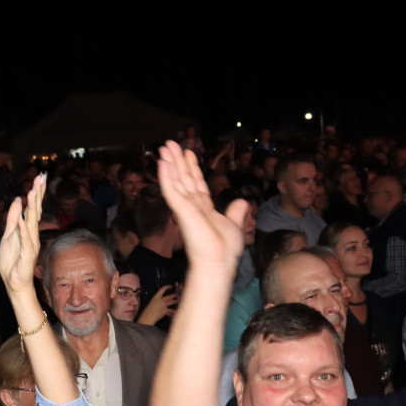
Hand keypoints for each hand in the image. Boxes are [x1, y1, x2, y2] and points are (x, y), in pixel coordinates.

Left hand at [0, 173, 44, 296]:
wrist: (13, 282)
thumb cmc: (12, 260)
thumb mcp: (8, 235)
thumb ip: (12, 218)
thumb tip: (17, 200)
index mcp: (28, 229)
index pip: (34, 208)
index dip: (37, 193)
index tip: (39, 177)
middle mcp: (32, 234)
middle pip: (36, 211)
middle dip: (38, 194)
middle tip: (41, 177)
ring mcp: (31, 244)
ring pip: (32, 223)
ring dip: (32, 208)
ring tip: (32, 192)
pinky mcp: (27, 255)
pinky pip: (25, 241)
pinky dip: (24, 230)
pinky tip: (23, 219)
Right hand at [137, 285, 178, 325]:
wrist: (148, 316)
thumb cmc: (147, 311)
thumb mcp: (151, 303)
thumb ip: (156, 302)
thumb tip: (159, 303)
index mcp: (156, 297)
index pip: (162, 289)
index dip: (167, 287)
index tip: (170, 286)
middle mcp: (161, 300)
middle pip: (169, 296)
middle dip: (174, 295)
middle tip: (177, 295)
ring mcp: (164, 305)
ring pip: (172, 301)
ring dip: (176, 301)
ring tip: (178, 301)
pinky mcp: (166, 310)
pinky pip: (172, 310)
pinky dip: (174, 311)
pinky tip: (176, 311)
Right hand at [157, 141, 245, 269]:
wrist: (218, 261)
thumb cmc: (225, 249)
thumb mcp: (235, 225)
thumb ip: (236, 212)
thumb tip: (242, 201)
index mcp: (204, 208)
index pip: (196, 184)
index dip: (192, 168)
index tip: (188, 153)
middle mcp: (192, 205)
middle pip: (183, 178)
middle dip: (178, 160)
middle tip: (171, 144)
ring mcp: (185, 207)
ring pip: (175, 180)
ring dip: (170, 162)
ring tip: (165, 146)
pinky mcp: (181, 210)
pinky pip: (171, 189)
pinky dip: (166, 175)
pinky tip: (163, 162)